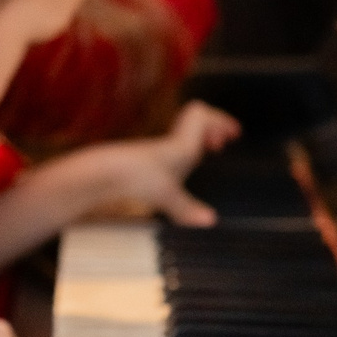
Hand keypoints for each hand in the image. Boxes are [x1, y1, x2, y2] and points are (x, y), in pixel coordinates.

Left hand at [76, 101, 241, 226]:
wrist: (102, 175)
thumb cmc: (136, 178)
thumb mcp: (167, 196)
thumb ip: (189, 209)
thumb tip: (211, 221)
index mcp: (182, 143)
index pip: (201, 115)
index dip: (220, 120)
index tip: (234, 133)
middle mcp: (170, 142)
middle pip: (194, 119)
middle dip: (212, 128)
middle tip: (222, 143)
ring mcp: (157, 150)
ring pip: (182, 133)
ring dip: (198, 139)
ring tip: (209, 152)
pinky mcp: (145, 160)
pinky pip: (172, 147)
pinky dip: (184, 152)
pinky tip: (184, 170)